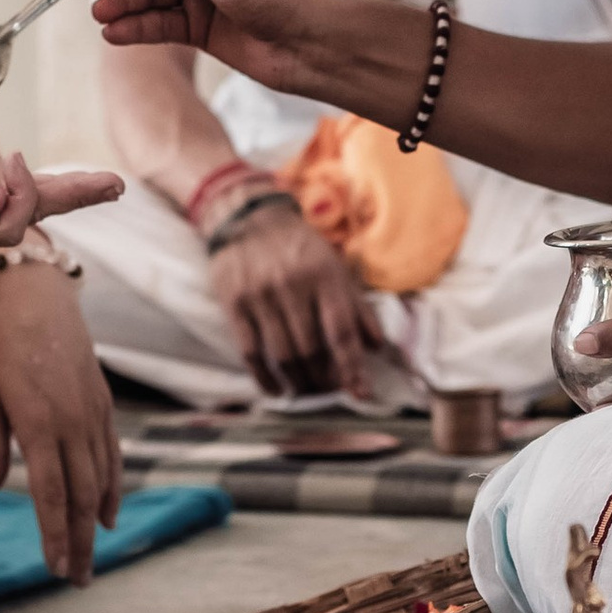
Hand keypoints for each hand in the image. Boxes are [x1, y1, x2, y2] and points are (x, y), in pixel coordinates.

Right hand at [0, 113, 120, 255]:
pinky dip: (39, 191)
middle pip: (29, 219)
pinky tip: (68, 188)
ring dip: (65, 194)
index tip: (14, 157)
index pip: (8, 221)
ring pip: (23, 210)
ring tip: (109, 185)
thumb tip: (0, 201)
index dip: (23, 192)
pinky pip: (8, 201)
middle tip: (119, 185)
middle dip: (74, 198)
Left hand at [0, 263, 120, 581]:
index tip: (54, 568)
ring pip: (101, 480)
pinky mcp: (103, 404)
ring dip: (97, 523)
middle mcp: (74, 423)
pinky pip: (111, 455)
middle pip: (82, 496)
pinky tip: (107, 515)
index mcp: (40, 423)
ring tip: (91, 558)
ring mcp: (93, 414)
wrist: (39, 295)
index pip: (51, 494)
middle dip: (80, 542)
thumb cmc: (2, 345)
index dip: (55, 534)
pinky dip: (112, 488)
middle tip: (76, 580)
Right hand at [205, 196, 376, 401]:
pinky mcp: (234, 304)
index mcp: (324, 275)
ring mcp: (260, 296)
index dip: (353, 367)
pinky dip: (265, 378)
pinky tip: (276, 390)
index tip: (362, 394)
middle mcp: (292, 286)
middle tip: (331, 390)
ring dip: (299, 382)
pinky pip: (250, 352)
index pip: (341, 331)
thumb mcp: (335, 267)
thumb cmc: (299, 248)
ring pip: (283, 355)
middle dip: (325, 378)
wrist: (248, 218)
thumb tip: (377, 346)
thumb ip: (357, 306)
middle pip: (312, 349)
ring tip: (308, 391)